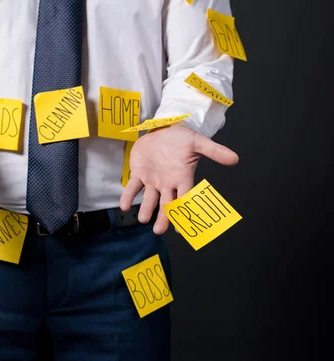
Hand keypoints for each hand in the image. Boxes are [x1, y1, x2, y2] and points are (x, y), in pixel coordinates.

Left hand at [119, 123, 238, 234]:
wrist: (163, 129)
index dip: (184, 213)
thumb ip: (214, 151)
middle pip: (166, 205)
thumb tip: (235, 159)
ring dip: (146, 209)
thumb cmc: (181, 139)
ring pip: (150, 199)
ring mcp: (153, 180)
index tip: (183, 229)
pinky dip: (128, 196)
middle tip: (159, 230)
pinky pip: (133, 187)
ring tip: (143, 219)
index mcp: (183, 179)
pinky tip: (125, 205)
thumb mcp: (198, 143)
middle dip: (163, 218)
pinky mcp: (139, 174)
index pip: (185, 199)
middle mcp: (168, 184)